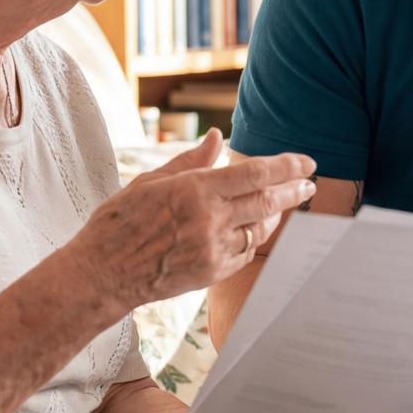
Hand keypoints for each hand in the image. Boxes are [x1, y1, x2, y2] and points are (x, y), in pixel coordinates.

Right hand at [66, 129, 315, 308]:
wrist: (103, 273)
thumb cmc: (120, 221)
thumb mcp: (151, 181)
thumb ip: (190, 160)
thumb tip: (218, 138)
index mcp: (194, 190)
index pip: (255, 173)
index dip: (287, 166)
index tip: (306, 162)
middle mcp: (209, 220)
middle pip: (268, 201)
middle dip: (294, 190)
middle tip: (310, 182)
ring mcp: (212, 249)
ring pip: (261, 228)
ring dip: (277, 214)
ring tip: (285, 202)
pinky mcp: (211, 273)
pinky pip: (247, 252)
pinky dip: (256, 238)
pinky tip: (256, 228)